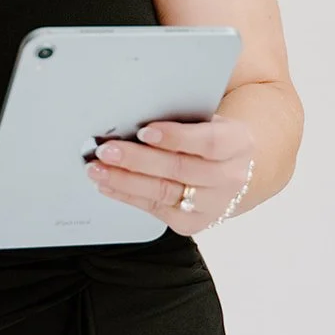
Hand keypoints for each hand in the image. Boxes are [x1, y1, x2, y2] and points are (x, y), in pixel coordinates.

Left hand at [85, 113, 254, 235]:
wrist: (231, 171)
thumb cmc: (209, 137)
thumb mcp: (207, 119)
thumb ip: (182, 115)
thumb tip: (135, 111)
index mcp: (238, 143)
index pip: (208, 142)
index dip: (176, 137)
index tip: (144, 130)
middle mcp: (230, 177)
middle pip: (180, 170)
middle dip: (138, 160)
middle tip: (106, 150)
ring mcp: (212, 205)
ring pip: (164, 193)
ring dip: (124, 181)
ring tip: (97, 169)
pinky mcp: (192, 223)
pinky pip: (154, 209)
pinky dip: (127, 195)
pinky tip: (107, 184)